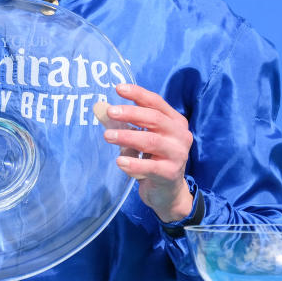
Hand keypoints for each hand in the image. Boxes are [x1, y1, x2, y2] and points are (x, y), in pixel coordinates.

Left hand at [93, 84, 194, 222]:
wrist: (168, 192)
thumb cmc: (153, 158)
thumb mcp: (142, 137)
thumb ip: (126, 123)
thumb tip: (101, 109)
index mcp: (175, 121)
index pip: (156, 102)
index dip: (138, 94)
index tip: (118, 88)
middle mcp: (180, 135)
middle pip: (154, 119)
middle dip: (130, 113)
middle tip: (110, 112)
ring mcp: (178, 155)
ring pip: (151, 141)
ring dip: (127, 136)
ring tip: (108, 136)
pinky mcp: (170, 174)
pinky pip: (150, 167)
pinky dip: (133, 163)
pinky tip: (119, 161)